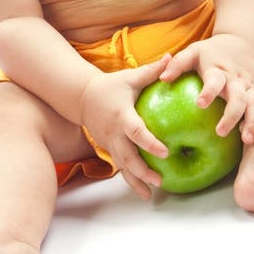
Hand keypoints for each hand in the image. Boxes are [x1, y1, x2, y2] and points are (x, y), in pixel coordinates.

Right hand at [78, 53, 171, 199]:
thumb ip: (152, 71)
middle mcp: (114, 134)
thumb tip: (172, 58)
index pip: (136, 132)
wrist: (82, 97)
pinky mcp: (108, 149)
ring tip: (151, 195)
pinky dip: (131, 180)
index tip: (164, 152)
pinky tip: (144, 192)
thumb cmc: (111, 86)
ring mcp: (110, 144)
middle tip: (160, 181)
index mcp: (122, 116)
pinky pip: (120, 167)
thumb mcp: (131, 77)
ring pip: (122, 167)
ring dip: (136, 182)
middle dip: (142, 171)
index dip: (149, 143)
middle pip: (127, 157)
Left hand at [158, 34, 253, 144]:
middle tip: (220, 132)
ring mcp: (249, 86)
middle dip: (231, 115)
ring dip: (252, 122)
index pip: (215, 80)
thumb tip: (162, 79)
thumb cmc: (212, 52)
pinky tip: (252, 138)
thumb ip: (178, 64)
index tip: (200, 104)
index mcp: (218, 69)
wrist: (244, 41)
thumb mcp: (194, 51)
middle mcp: (236, 79)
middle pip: (238, 98)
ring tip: (246, 140)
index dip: (209, 91)